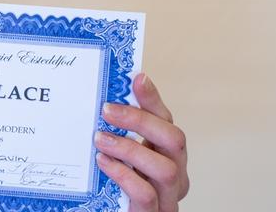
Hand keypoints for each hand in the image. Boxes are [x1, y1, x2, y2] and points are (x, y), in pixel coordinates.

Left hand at [94, 72, 189, 210]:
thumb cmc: (115, 190)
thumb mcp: (118, 156)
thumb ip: (117, 133)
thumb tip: (102, 100)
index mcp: (167, 157)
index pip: (166, 121)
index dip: (153, 99)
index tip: (136, 78)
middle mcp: (174, 176)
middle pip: (175, 140)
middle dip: (142, 120)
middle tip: (107, 110)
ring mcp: (166, 198)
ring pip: (166, 169)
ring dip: (130, 149)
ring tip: (100, 139)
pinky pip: (146, 194)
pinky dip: (124, 175)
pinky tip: (103, 162)